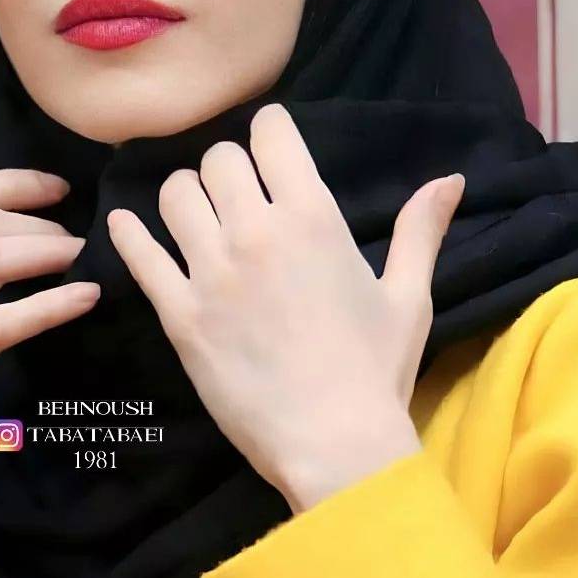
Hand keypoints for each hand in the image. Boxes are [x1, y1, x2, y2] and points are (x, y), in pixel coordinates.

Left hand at [106, 103, 464, 511]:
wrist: (335, 445)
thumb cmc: (376, 371)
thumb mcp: (407, 297)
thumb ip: (420, 231)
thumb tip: (450, 179)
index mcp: (312, 218)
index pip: (271, 133)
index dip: (269, 132)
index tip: (270, 147)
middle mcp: (255, 232)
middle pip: (218, 160)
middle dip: (229, 168)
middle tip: (238, 194)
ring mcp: (211, 273)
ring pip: (175, 195)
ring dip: (186, 196)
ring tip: (198, 216)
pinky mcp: (179, 315)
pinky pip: (140, 256)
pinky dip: (129, 233)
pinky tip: (127, 224)